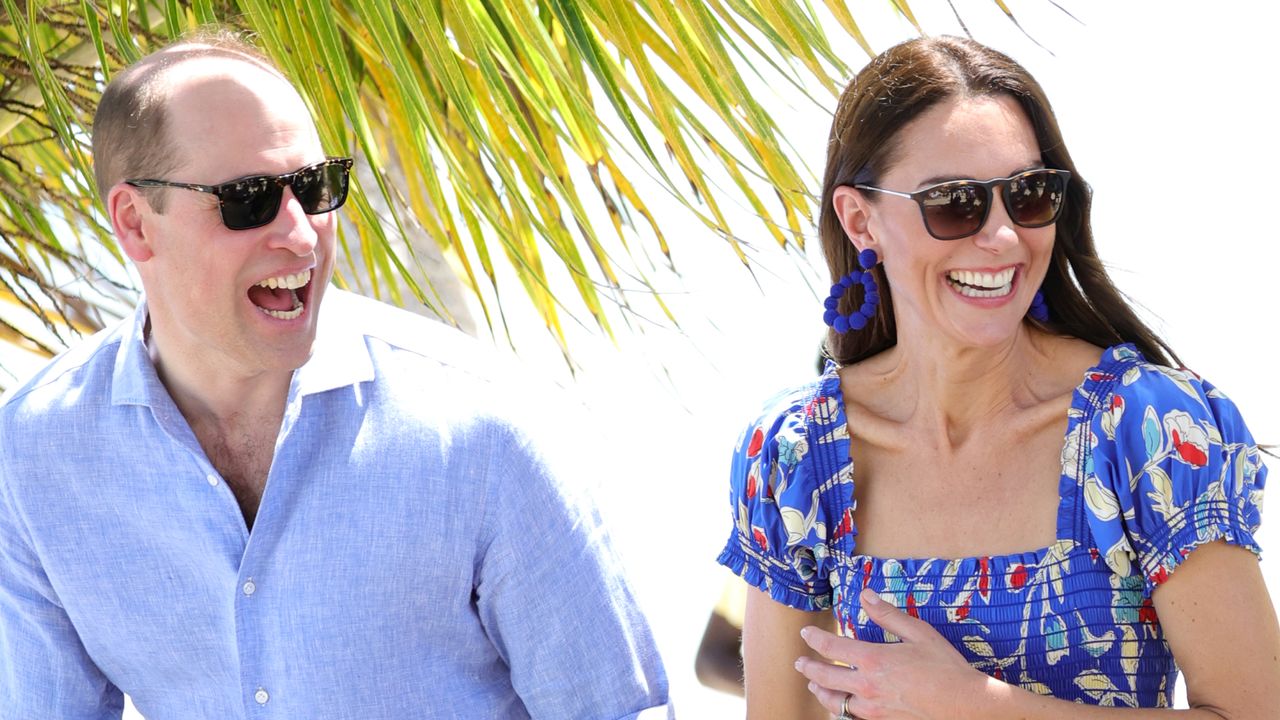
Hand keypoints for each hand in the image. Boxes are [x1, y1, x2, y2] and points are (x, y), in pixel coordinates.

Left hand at [794, 588, 983, 718]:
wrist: (965, 707)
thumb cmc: (945, 667)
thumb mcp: (918, 633)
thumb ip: (888, 615)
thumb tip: (865, 595)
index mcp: (872, 660)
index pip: (831, 648)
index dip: (814, 639)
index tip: (806, 633)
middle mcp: (867, 687)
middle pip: (824, 678)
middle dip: (809, 668)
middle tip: (800, 662)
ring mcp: (873, 709)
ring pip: (835, 703)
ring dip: (821, 692)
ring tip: (814, 686)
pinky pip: (852, 718)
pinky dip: (841, 711)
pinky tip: (842, 707)